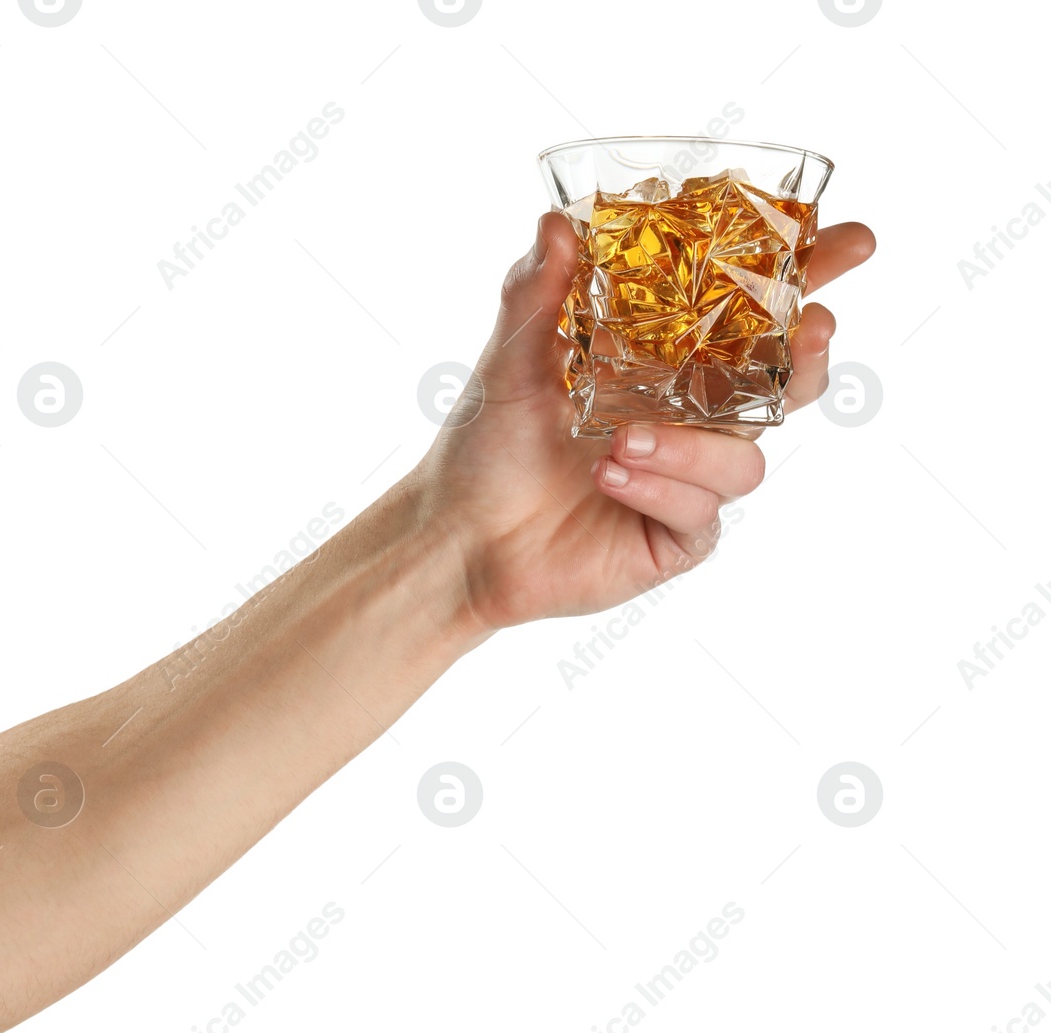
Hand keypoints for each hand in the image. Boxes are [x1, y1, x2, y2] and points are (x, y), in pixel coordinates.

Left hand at [415, 211, 875, 629]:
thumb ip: (536, 295)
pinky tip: (609, 477)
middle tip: (814, 327)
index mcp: (667, 361)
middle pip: (787, 381)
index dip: (806, 276)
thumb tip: (555, 223)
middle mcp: (691, 416)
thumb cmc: (487, 445)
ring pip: (747, 458)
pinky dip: (659, 488)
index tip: (846, 242)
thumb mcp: (509, 360)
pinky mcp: (677, 535)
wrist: (460, 536)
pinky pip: (701, 511)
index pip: (751, 312)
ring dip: (692, 445)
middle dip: (814, 351)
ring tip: (621, 439)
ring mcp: (690, 478)